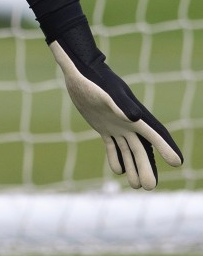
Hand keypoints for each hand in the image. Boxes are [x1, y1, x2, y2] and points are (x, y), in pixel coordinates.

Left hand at [49, 21, 182, 188]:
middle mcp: (128, 120)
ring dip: (133, 166)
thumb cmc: (91, 78)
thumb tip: (134, 118)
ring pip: (128, 149)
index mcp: (133, 112)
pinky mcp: (103, 125)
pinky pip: (112, 145)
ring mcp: (116, 123)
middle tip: (150, 187)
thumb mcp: (104, 92)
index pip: (154, 133)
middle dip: (146, 167)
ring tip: (137, 186)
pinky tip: (118, 171)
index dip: (165, 147)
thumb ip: (119, 104)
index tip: (177, 163)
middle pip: (141, 148)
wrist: (78, 68)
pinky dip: (116, 158)